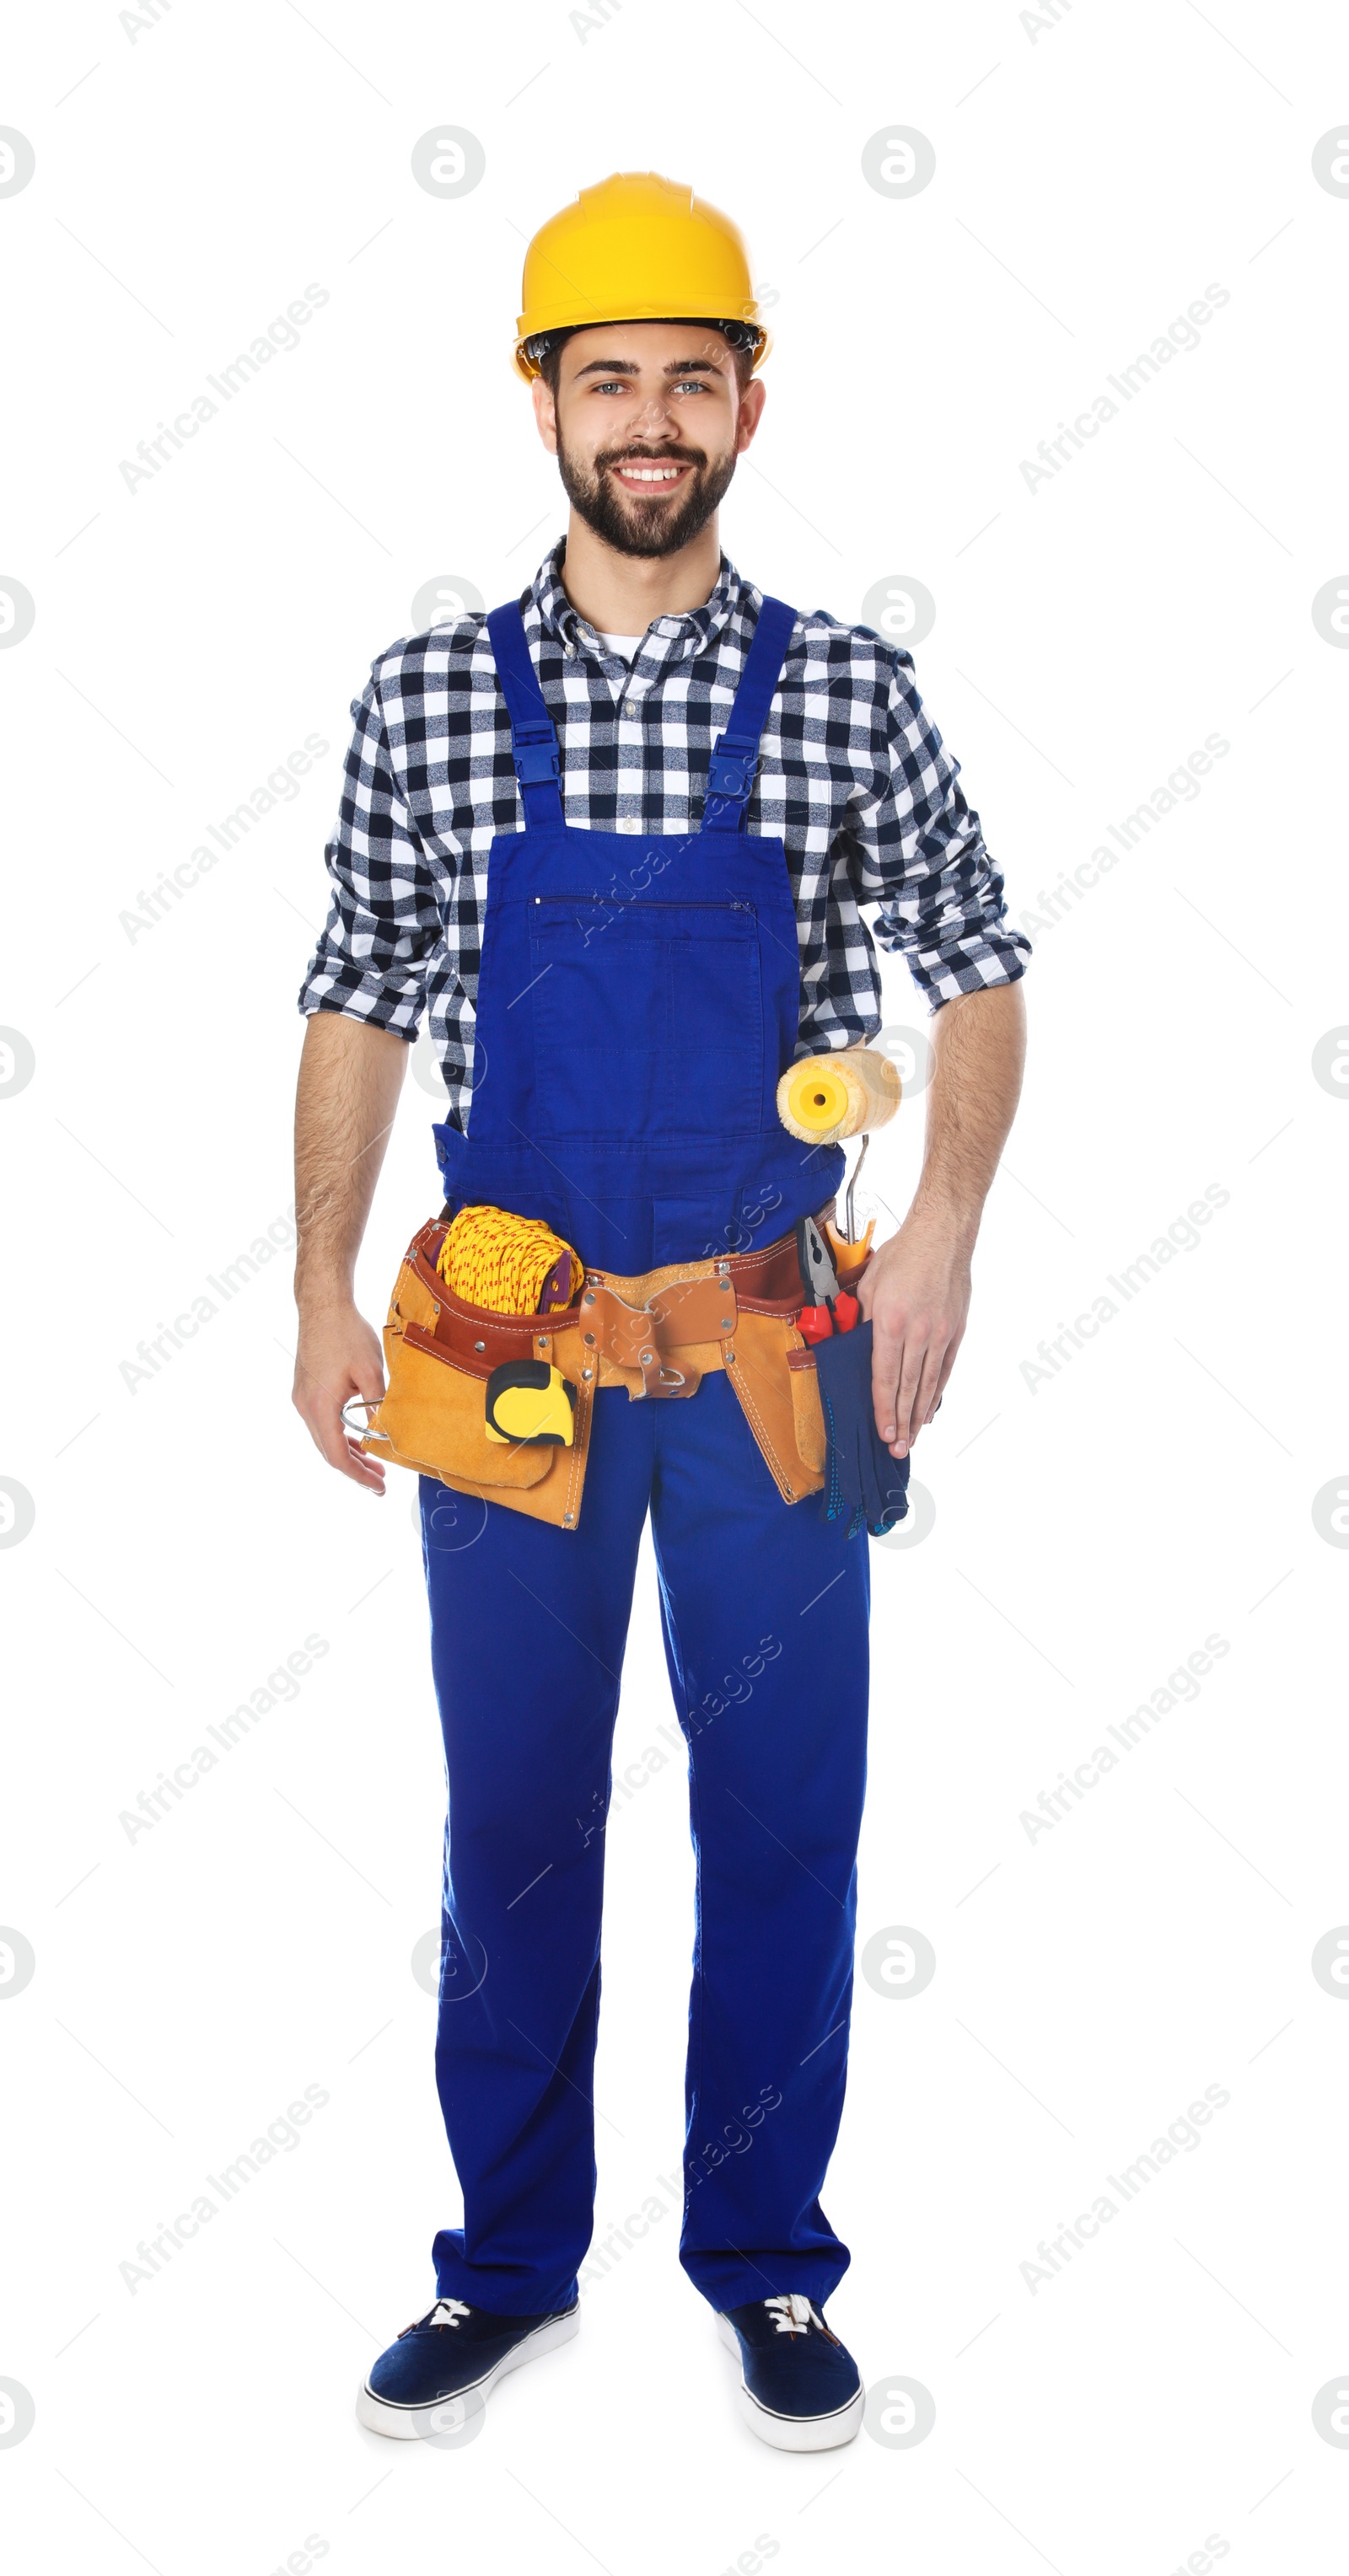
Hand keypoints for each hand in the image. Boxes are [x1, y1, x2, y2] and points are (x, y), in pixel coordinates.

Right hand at [292, 1301, 387, 1491]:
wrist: (323, 1305)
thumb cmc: (346, 1334)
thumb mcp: (372, 1373)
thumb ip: (377, 1408)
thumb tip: (386, 1434)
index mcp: (320, 1408)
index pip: (338, 1456)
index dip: (359, 1475)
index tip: (378, 1485)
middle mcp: (305, 1407)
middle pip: (329, 1451)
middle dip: (356, 1468)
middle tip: (380, 1479)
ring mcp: (303, 1398)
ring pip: (325, 1437)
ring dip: (348, 1451)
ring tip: (372, 1462)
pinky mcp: (306, 1389)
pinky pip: (322, 1422)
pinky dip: (340, 1434)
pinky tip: (358, 1436)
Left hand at [854, 1210, 972, 1458]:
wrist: (942, 1236)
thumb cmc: (903, 1256)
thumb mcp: (869, 1286)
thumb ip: (863, 1320)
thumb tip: (858, 1347)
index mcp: (890, 1323)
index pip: (884, 1377)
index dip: (883, 1409)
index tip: (883, 1431)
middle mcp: (917, 1333)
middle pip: (908, 1388)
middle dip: (901, 1422)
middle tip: (898, 1448)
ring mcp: (940, 1334)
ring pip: (928, 1384)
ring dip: (920, 1414)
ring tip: (914, 1438)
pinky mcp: (956, 1331)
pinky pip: (945, 1369)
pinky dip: (937, 1392)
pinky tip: (931, 1409)